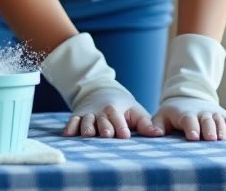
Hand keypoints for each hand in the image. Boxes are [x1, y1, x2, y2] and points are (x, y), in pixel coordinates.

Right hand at [41, 33, 160, 138]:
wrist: (100, 90)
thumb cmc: (122, 106)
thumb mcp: (135, 111)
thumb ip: (145, 123)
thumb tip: (159, 133)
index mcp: (115, 109)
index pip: (118, 117)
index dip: (121, 126)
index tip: (125, 135)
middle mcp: (100, 111)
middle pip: (101, 120)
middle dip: (104, 126)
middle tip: (107, 134)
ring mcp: (87, 114)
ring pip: (86, 120)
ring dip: (87, 127)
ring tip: (88, 134)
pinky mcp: (78, 117)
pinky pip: (72, 121)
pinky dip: (69, 127)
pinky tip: (66, 135)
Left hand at [153, 33, 225, 140]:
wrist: (188, 98)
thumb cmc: (173, 113)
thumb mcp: (162, 116)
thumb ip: (156, 125)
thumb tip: (155, 133)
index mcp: (185, 113)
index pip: (188, 119)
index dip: (191, 127)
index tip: (193, 137)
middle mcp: (201, 112)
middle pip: (206, 120)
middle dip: (209, 129)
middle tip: (211, 139)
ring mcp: (213, 113)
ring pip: (219, 120)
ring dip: (222, 129)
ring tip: (222, 139)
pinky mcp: (223, 115)